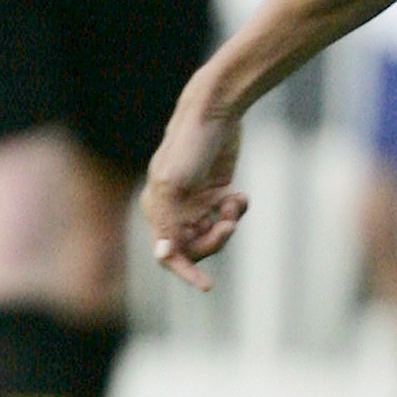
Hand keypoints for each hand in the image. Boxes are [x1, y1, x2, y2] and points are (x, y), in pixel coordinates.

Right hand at [140, 99, 248, 291]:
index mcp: (157, 209)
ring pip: (214, 233)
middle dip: (215, 239)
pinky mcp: (216, 192)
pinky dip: (237, 209)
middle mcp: (174, 209)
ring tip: (235, 202)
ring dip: (228, 223)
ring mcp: (196, 202)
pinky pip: (228, 215)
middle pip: (195, 247)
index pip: (168, 254)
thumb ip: (169, 221)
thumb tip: (163, 255)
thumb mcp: (175, 183)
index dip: (186, 271)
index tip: (206, 285)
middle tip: (229, 222)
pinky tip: (239, 194)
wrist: (216, 111)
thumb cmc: (190, 144)